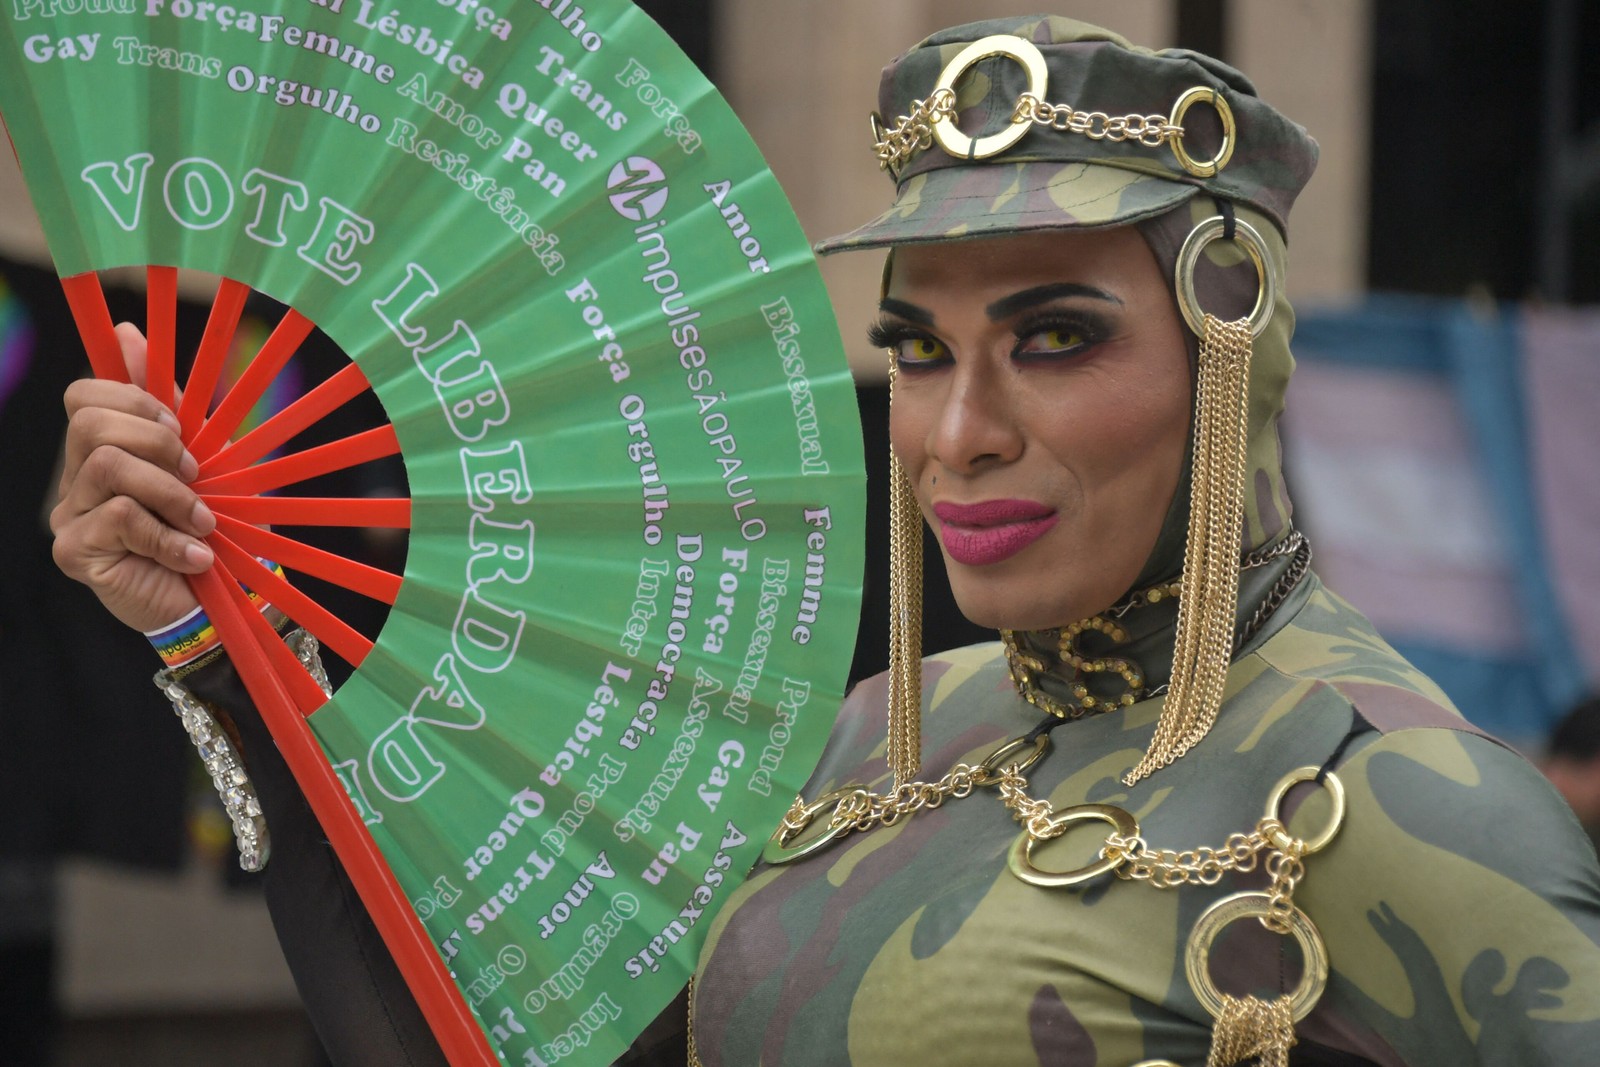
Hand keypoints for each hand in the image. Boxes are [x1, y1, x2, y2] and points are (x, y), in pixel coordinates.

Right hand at [51, 323, 214, 633]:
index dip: (134, 399)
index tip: (179, 428)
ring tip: (200, 523)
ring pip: (109, 466)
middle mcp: (75, 480)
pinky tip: (191, 556)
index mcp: (101, 451)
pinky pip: (121, 517)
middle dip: (157, 442)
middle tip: (194, 478)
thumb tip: (126, 330)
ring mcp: (69, 516)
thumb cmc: (205, 528)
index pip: (84, 395)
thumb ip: (169, 403)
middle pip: (91, 423)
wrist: (214, 600)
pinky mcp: (75, 551)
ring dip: (171, 492)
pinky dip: (170, 535)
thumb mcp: (200, 460)